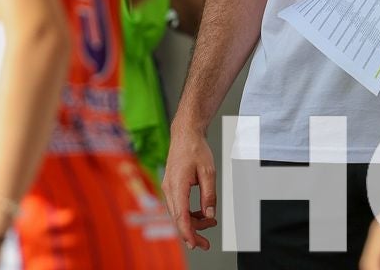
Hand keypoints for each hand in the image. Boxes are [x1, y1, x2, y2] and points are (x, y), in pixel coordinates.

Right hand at [162, 126, 219, 249]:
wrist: (185, 134)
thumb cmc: (196, 149)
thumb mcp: (209, 172)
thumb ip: (209, 195)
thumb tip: (209, 214)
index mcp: (177, 186)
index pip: (181, 216)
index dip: (188, 233)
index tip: (196, 244)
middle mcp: (169, 189)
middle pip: (179, 219)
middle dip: (193, 233)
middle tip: (207, 243)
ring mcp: (169, 188)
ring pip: (179, 214)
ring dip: (193, 223)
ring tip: (210, 223)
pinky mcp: (171, 187)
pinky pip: (179, 206)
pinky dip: (190, 214)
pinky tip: (201, 214)